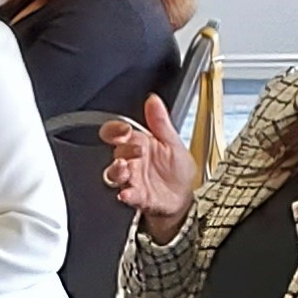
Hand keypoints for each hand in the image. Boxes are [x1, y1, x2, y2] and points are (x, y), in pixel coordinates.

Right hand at [101, 94, 195, 237]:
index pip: (118, 132)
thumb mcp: (173, 143)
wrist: (184, 197)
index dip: (115, 129)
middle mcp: (131, 161)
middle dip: (123, 150)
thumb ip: (160, 122)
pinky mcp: (135, 196)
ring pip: (113, 174)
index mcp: (138, 143)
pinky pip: (126, 195)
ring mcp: (131, 179)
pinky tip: (128, 193)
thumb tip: (153, 100)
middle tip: (137, 150)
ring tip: (124, 168)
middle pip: (115, 152)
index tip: (123, 130)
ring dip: (115, 171)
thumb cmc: (177, 170)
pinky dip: (126, 194)